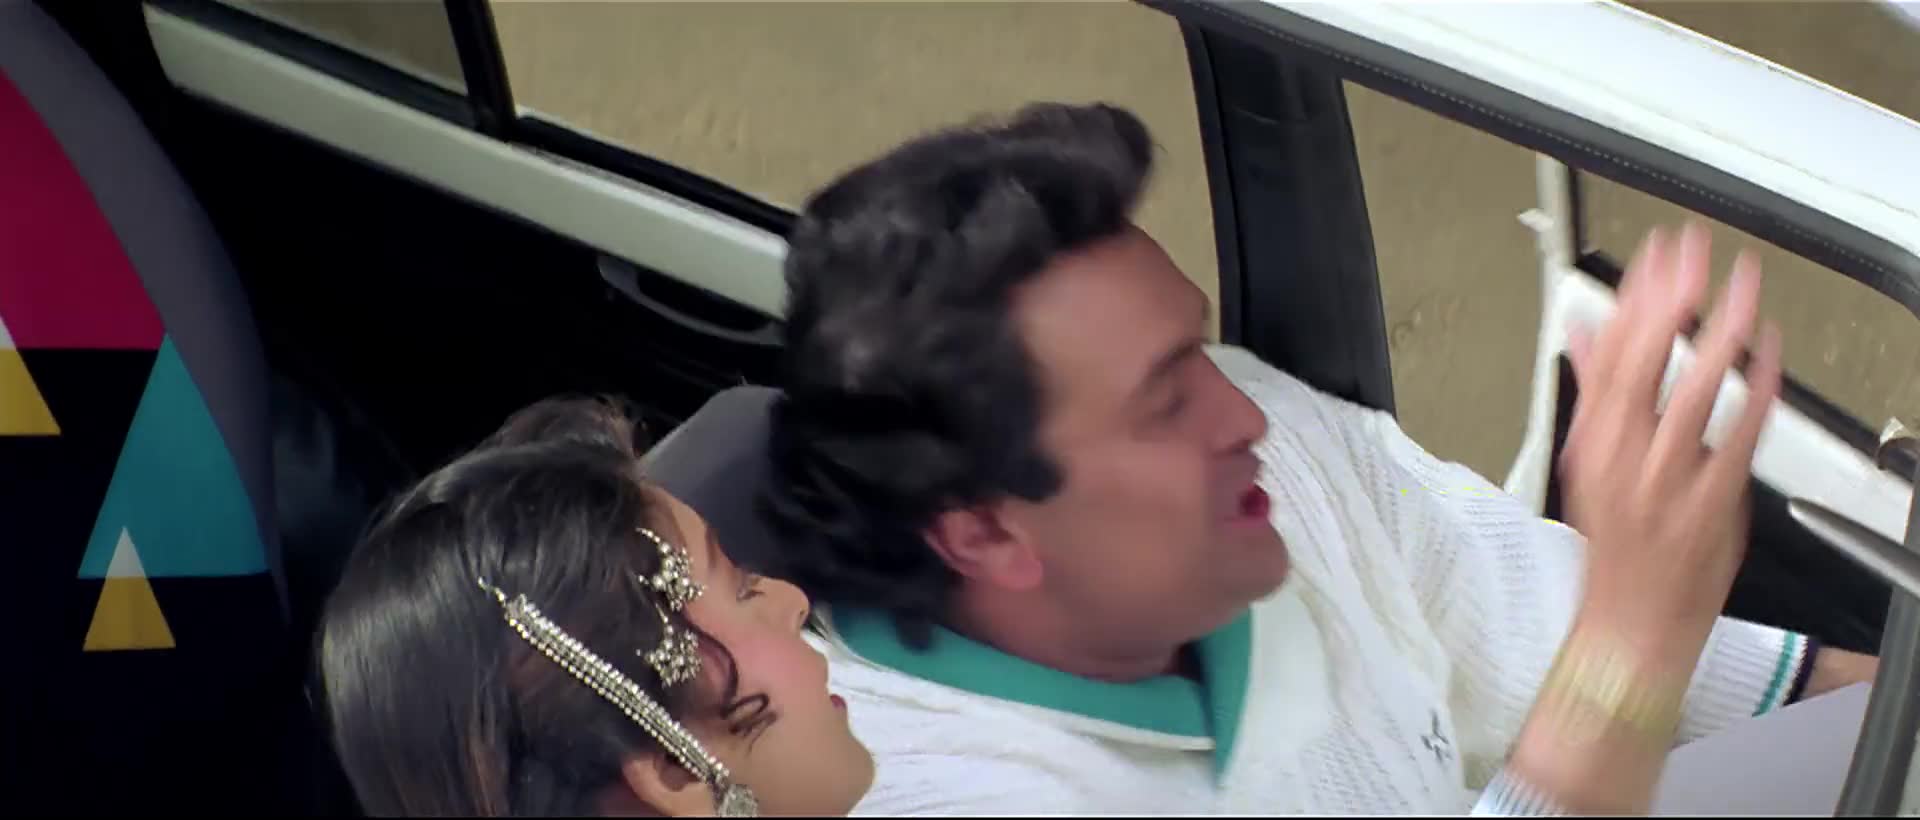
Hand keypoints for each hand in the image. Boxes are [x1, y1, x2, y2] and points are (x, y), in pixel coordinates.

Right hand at [1559, 222, 1783, 659]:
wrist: (1634, 620)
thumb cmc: (1615, 546)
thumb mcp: (1588, 463)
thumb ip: (1592, 393)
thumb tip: (1584, 335)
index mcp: (1593, 441)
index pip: (1609, 353)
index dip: (1632, 298)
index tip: (1653, 256)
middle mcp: (1626, 456)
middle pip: (1645, 363)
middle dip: (1670, 299)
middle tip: (1690, 250)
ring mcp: (1669, 478)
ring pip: (1695, 392)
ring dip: (1719, 333)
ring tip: (1740, 286)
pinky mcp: (1713, 499)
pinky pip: (1742, 433)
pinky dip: (1757, 387)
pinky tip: (1770, 352)